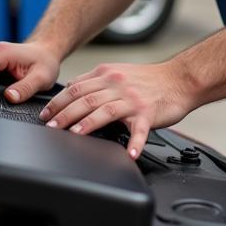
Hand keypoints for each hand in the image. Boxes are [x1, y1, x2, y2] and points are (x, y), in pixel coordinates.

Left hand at [39, 61, 192, 159]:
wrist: (179, 79)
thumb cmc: (149, 80)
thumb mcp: (117, 72)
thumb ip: (95, 81)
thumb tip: (71, 89)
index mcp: (107, 75)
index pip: (75, 87)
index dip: (57, 102)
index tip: (46, 114)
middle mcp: (117, 85)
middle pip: (85, 98)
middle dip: (65, 114)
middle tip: (52, 127)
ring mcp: (132, 99)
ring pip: (105, 110)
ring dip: (88, 123)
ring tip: (76, 135)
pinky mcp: (148, 113)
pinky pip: (139, 129)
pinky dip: (134, 142)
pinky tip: (129, 153)